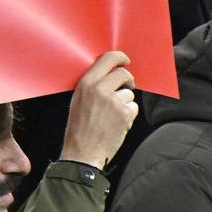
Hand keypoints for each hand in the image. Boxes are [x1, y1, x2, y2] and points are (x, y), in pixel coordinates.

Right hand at [59, 52, 138, 169]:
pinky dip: (128, 115)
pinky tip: (116, 123)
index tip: (126, 60)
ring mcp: (114, 101)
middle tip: (127, 87)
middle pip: (124, 73)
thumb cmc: (79, 129)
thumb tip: (110, 74)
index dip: (120, 57)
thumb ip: (93, 86)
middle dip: (128, 80)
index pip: (108, 59)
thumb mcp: (78, 101)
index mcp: (86, 83)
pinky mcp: (125, 113)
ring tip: (111, 116)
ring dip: (125, 102)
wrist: (82, 153)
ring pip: (129, 93)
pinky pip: (133, 107)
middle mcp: (100, 89)